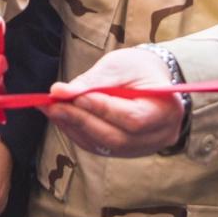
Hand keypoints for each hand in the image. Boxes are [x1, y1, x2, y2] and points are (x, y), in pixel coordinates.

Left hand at [41, 47, 184, 157]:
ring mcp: (143, 148)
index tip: (74, 96)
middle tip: (53, 105)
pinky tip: (61, 117)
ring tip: (51, 109)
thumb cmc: (138, 69)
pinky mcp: (126, 151)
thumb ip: (92, 81)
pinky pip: (99, 147)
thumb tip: (59, 92)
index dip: (102, 109)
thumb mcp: (119, 66)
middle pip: (117, 138)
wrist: (152, 81)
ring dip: (74, 128)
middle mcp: (159, 136)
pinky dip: (78, 133)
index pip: (133, 118)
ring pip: (105, 146)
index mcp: (166, 110)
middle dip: (81, 120)